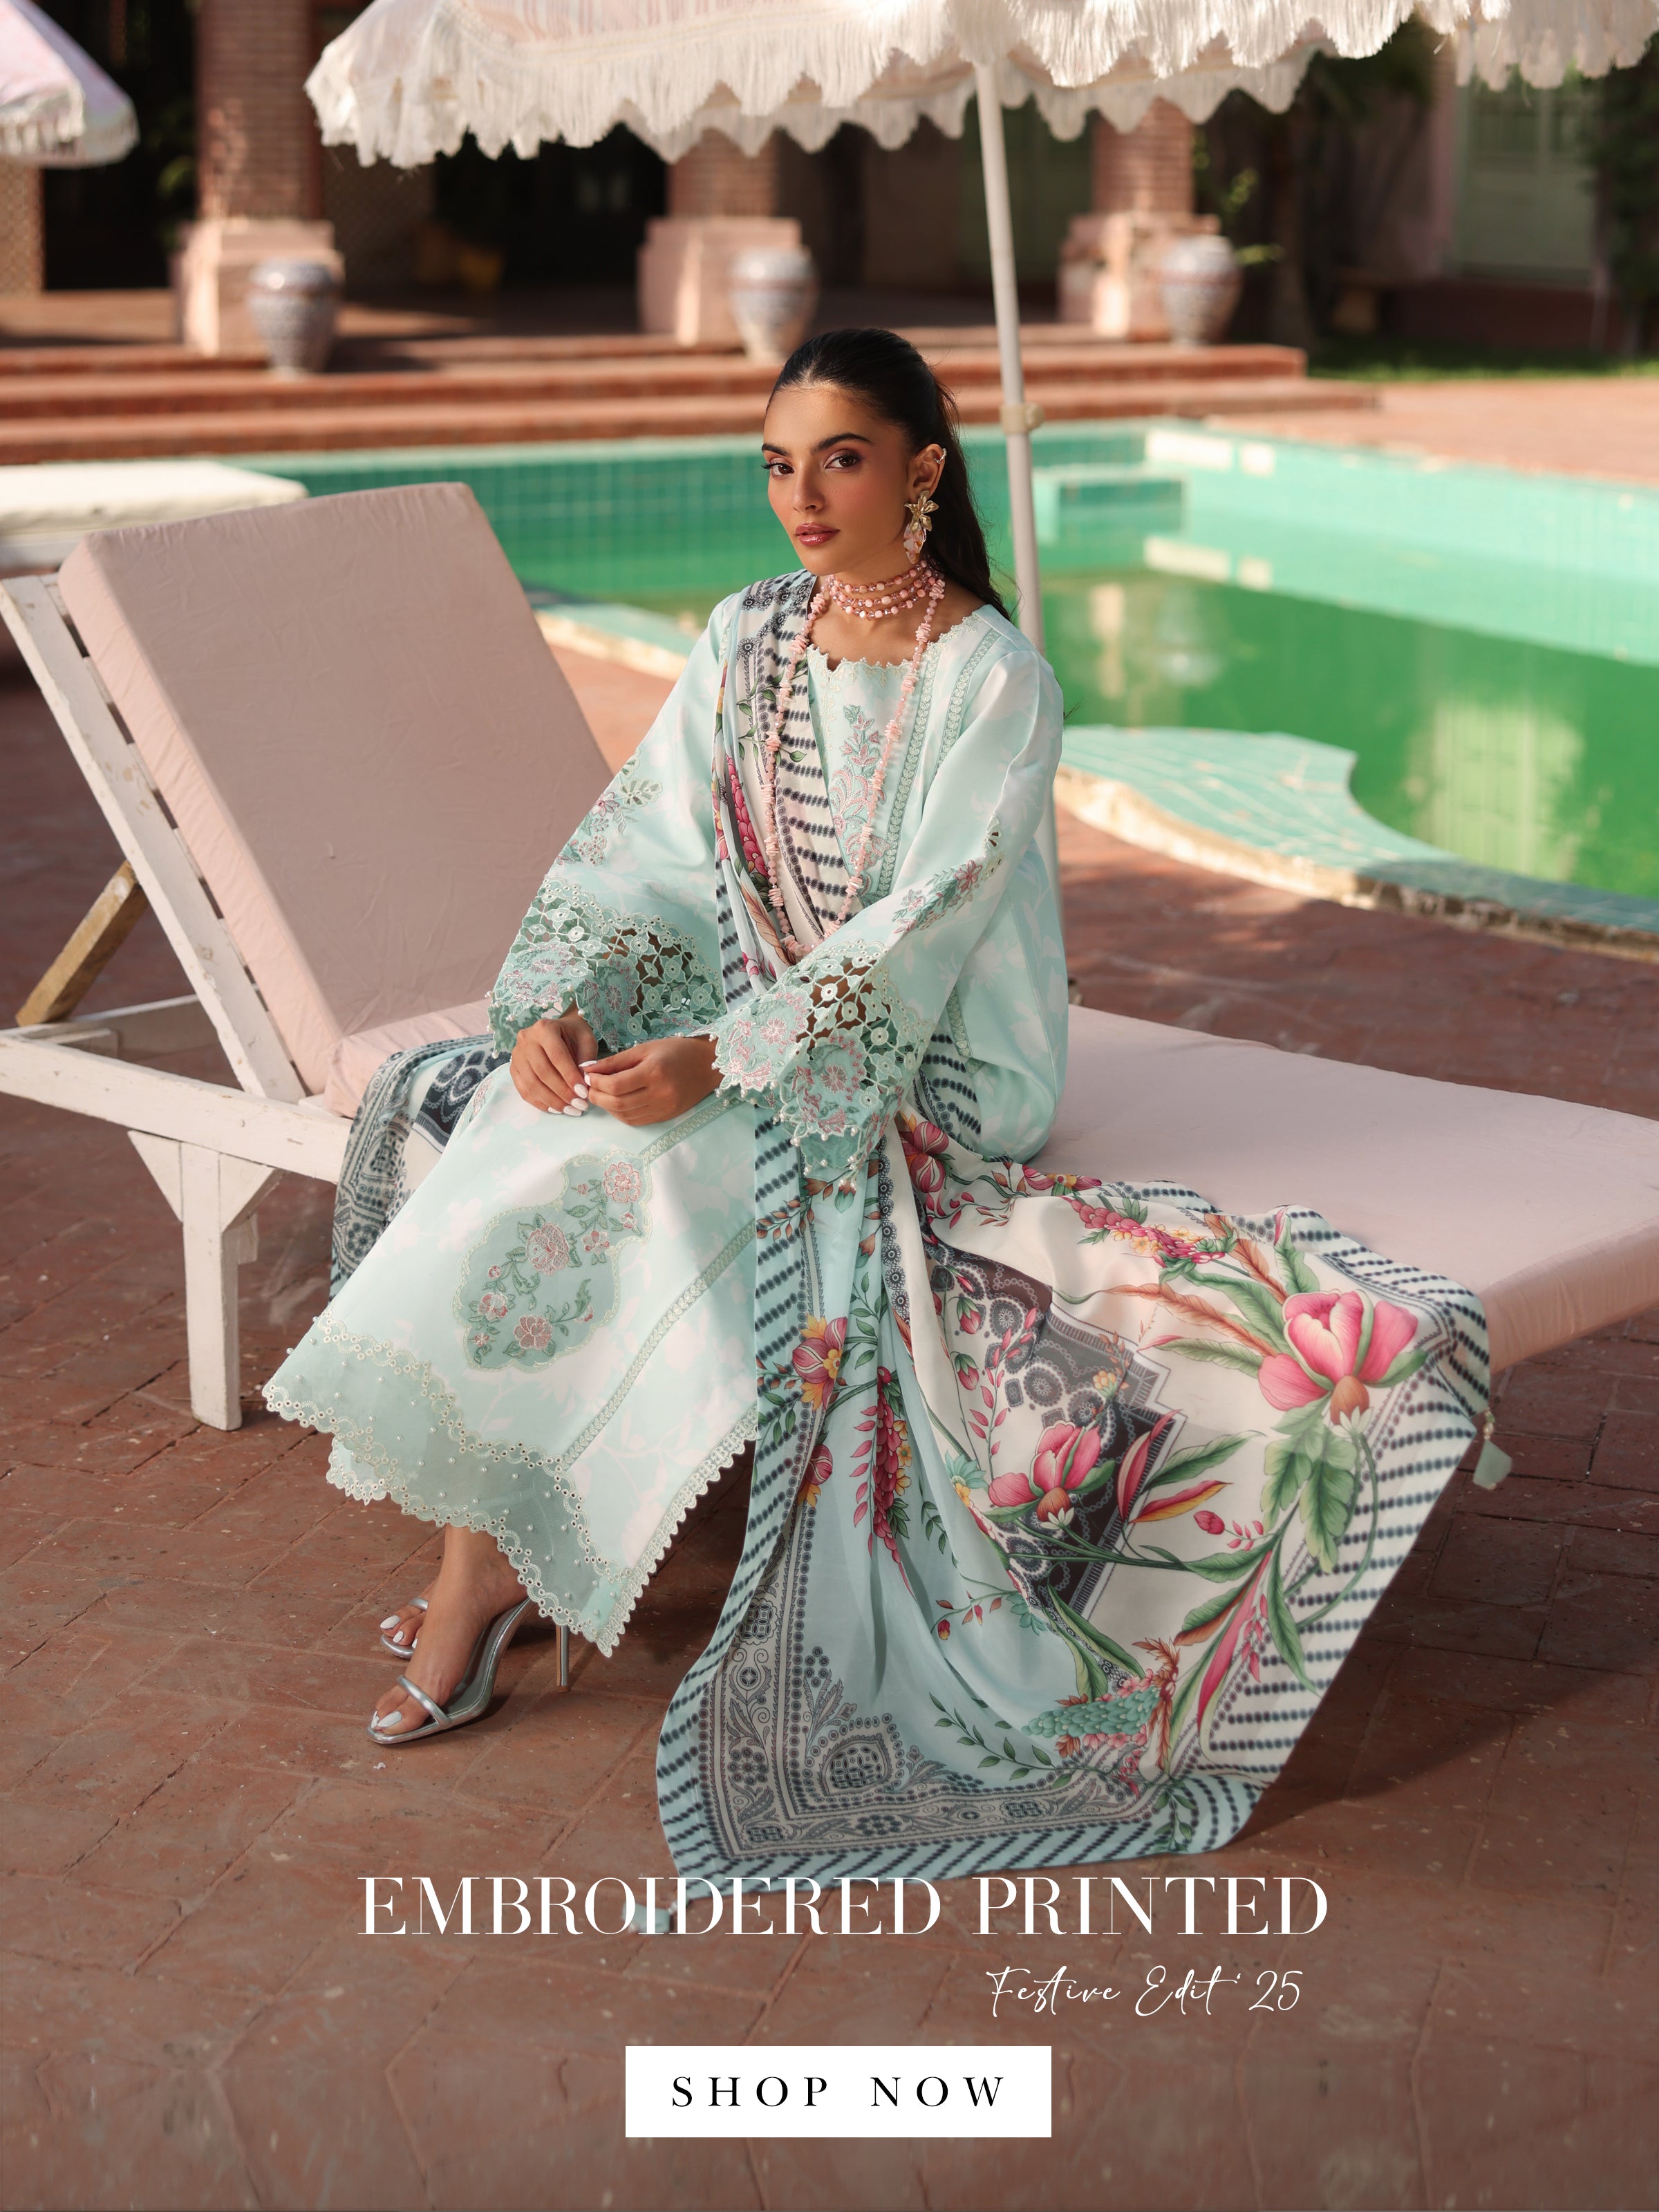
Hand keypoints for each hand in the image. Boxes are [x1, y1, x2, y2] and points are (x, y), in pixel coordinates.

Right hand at [510, 1012, 598, 1113]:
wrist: (559, 1031)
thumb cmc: (574, 1035)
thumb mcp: (586, 1040)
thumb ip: (587, 1059)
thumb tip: (584, 1082)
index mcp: (544, 1028)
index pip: (557, 1056)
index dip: (570, 1076)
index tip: (584, 1093)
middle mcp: (526, 1039)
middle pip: (543, 1072)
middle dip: (562, 1092)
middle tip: (579, 1105)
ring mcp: (517, 1055)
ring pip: (532, 1084)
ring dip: (552, 1101)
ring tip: (570, 1109)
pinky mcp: (514, 1068)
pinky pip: (524, 1090)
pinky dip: (540, 1102)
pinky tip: (556, 1109)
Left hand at [583, 1035, 719, 1126]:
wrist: (708, 1065)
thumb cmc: (676, 1051)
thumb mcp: (645, 1048)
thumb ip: (615, 1061)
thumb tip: (587, 1069)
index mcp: (654, 1072)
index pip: (616, 1085)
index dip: (596, 1082)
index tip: (588, 1075)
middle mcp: (660, 1093)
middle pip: (618, 1103)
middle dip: (597, 1096)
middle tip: (590, 1086)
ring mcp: (664, 1108)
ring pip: (625, 1115)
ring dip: (607, 1106)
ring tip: (601, 1093)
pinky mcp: (666, 1116)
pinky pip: (636, 1121)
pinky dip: (621, 1114)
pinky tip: (617, 1102)